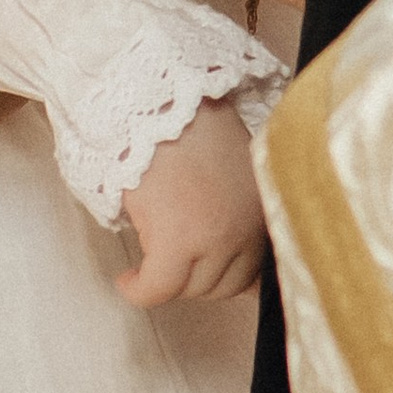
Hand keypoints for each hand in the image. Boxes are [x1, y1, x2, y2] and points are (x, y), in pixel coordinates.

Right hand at [117, 97, 267, 306]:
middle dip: (193, 280)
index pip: (253, 273)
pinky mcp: (175, 242)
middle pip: (221, 287)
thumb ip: (241, 212)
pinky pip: (157, 289)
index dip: (221, 276)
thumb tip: (235, 263)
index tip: (199, 272)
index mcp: (264, 210)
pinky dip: (139, 290)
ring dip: (166, 283)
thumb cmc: (188, 127)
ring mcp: (213, 238)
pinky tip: (128, 280)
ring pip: (190, 290)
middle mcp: (245, 228)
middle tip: (169, 262)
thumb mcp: (234, 171)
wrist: (157, 102)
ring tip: (147, 264)